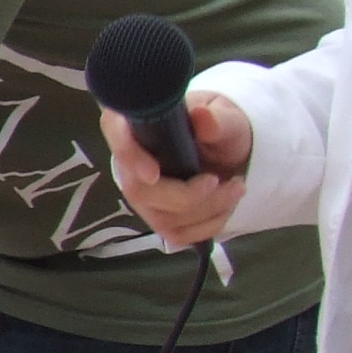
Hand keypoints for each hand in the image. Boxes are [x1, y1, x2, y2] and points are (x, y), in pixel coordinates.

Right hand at [102, 94, 252, 249]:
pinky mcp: (158, 219)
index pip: (115, 132)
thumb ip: (216, 120)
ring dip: (208, 209)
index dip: (129, 156)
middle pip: (139, 190)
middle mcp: (129, 163)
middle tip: (221, 180)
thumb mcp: (224, 117)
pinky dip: (211, 223)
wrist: (227, 150)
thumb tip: (203, 117)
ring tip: (236, 187)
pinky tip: (227, 204)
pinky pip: (178, 235)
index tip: (153, 175)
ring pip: (163, 218)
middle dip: (186, 195)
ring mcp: (142, 196)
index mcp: (135, 123)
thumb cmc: (217, 128)